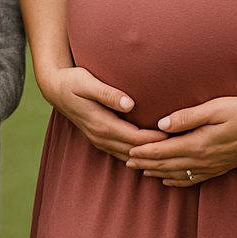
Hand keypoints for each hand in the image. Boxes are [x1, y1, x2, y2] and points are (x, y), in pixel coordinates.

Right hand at [38, 64, 166, 162]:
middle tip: (181, 147)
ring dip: (148, 156)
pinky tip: (151, 153)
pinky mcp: (100, 138)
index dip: (156, 140)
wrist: (55, 89)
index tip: (176, 136)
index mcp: (102, 124)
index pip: (135, 138)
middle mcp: (101, 137)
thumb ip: (108, 93)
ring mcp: (100, 140)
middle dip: (156, 151)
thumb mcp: (87, 83)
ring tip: (171, 153)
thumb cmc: (73, 81)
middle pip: (135, 151)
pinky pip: (122, 152)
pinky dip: (137, 154)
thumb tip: (130, 104)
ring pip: (128, 155)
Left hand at [125, 96, 236, 186]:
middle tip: (126, 161)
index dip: (144, 151)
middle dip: (145, 163)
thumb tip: (161, 125)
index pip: (164, 151)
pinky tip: (168, 180)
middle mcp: (203, 160)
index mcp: (198, 144)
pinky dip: (177, 182)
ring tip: (141, 170)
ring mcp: (212, 167)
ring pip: (177, 175)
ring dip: (158, 173)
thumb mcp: (216, 108)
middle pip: (167, 165)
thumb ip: (187, 117)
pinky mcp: (220, 169)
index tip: (128, 149)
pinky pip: (193, 180)